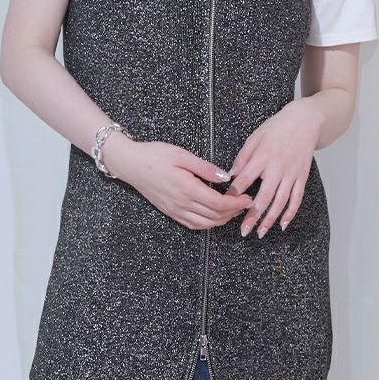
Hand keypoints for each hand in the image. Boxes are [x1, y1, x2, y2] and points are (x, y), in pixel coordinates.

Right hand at [103, 134, 252, 230]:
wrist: (130, 164)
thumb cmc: (154, 155)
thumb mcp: (181, 155)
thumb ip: (205, 167)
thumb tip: (225, 177)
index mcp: (187, 189)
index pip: (219, 204)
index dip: (236, 204)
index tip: (247, 198)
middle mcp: (182, 204)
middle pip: (215, 217)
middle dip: (234, 212)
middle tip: (245, 202)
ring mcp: (175, 210)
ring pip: (205, 224)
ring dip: (222, 220)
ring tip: (233, 209)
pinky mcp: (170, 212)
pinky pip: (193, 225)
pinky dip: (207, 224)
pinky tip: (214, 217)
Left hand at [225, 99, 322, 237]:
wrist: (305, 121)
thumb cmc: (277, 128)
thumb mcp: (255, 137)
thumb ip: (242, 157)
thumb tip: (230, 175)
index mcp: (263, 157)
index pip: (245, 180)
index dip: (234, 194)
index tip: (224, 205)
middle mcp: (278, 168)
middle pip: (264, 197)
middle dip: (252, 216)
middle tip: (243, 230)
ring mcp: (292, 174)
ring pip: (281, 202)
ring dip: (270, 219)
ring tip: (260, 232)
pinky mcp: (302, 177)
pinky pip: (297, 199)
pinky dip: (290, 213)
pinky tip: (282, 224)